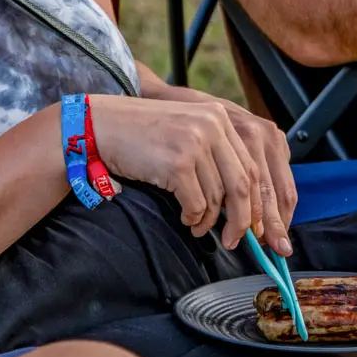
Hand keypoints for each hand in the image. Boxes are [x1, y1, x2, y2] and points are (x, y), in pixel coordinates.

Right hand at [86, 93, 293, 255]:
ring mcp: (195, 143)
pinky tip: (185, 218)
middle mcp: (211, 125)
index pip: (251, 166)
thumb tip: (242, 199)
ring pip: (219, 198)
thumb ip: (214, 153)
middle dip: (243, 220)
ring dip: (210, 221)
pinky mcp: (177, 163)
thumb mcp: (185, 131)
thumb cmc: (140, 134)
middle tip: (236, 240)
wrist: (100, 126)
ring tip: (199, 227)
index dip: (256, 201)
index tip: (254, 224)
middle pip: (243, 184)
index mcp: (218, 116)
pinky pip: (197, 204)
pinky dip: (193, 218)